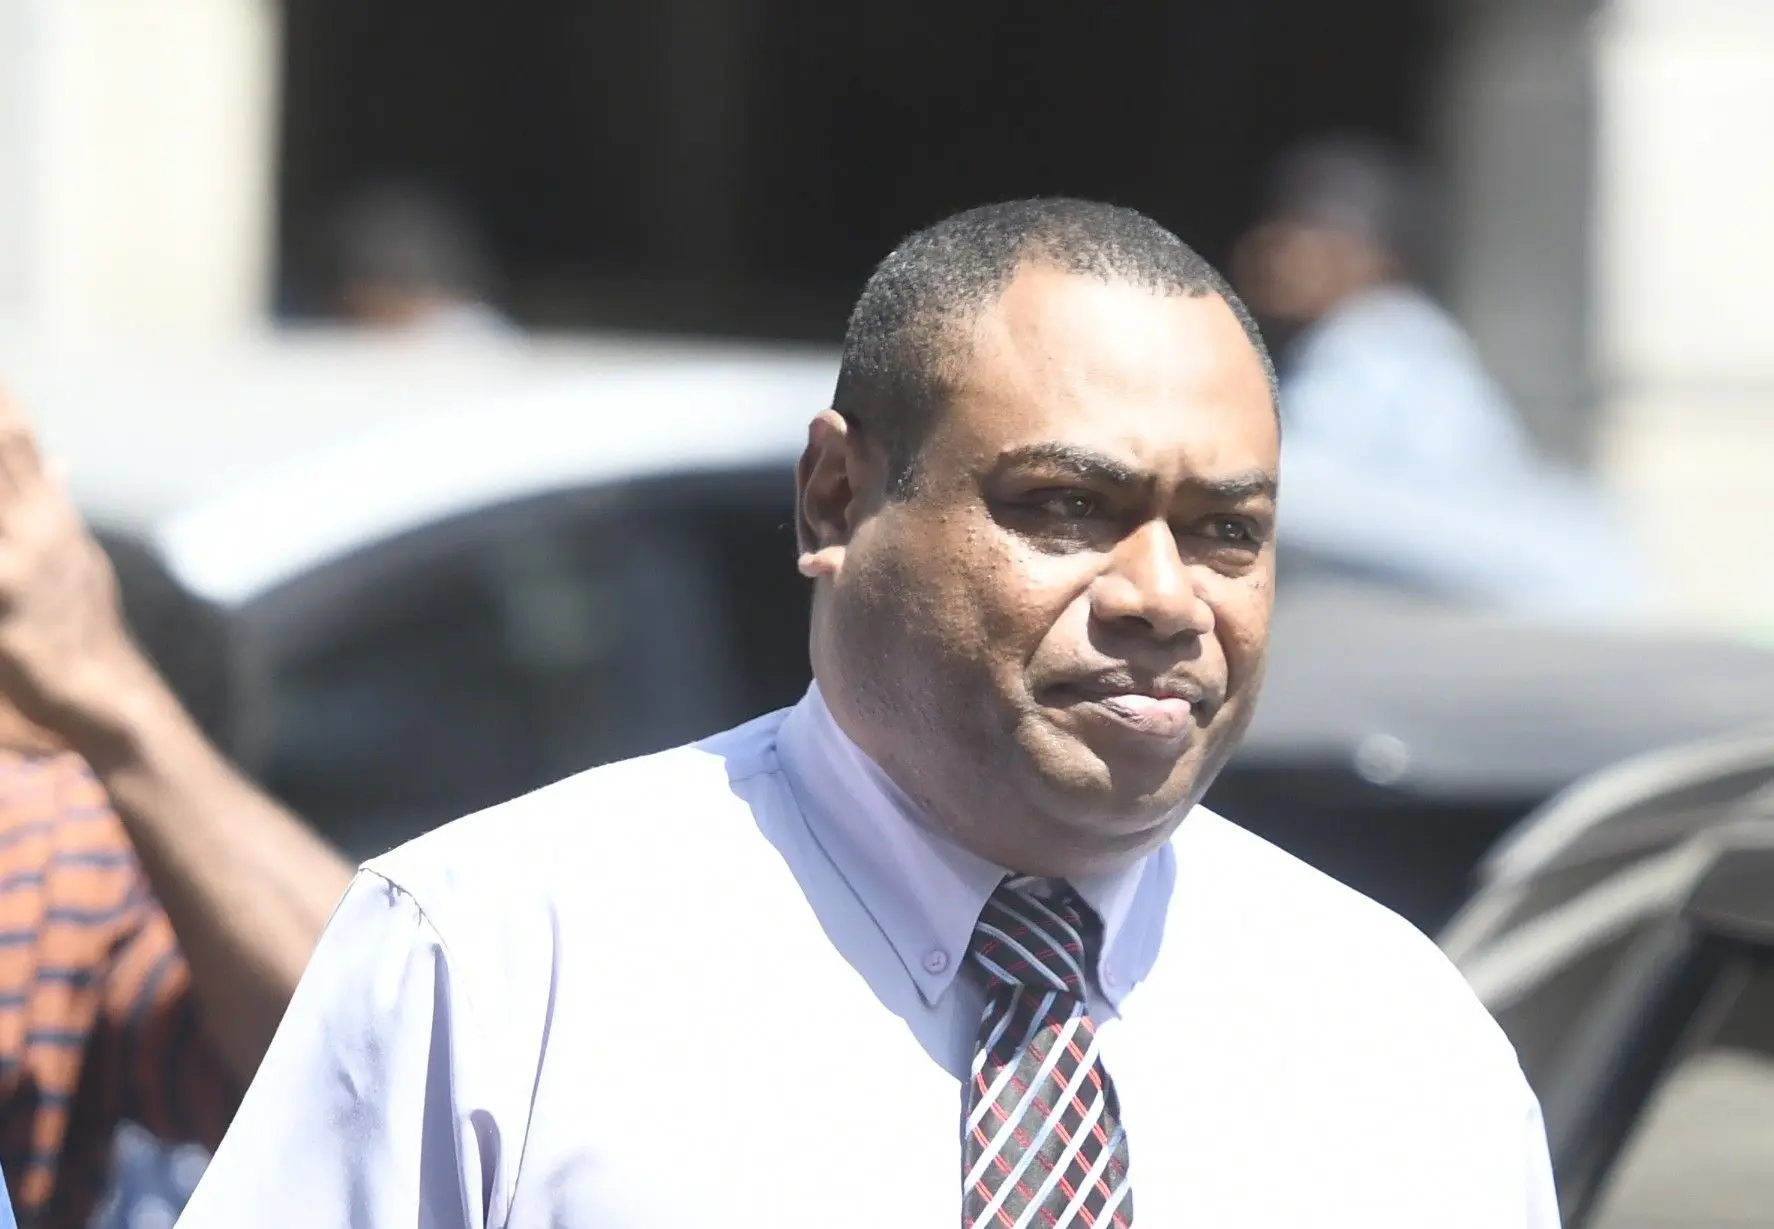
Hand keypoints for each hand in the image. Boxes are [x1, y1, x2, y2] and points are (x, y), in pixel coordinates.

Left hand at [0, 386, 158, 749]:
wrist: (106, 699)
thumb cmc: (77, 628)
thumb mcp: (73, 558)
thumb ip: (53, 501)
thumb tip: (58, 457)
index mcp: (50, 512)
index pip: (18, 433)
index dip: (2, 398)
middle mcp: (39, 524)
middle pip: (6, 444)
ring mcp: (23, 558)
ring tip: (4, 457)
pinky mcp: (4, 595)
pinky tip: (5, 554)